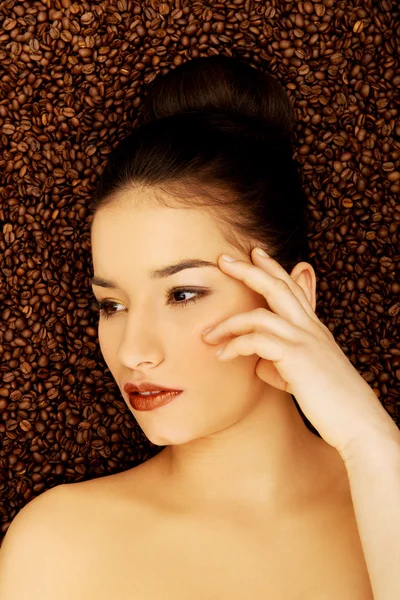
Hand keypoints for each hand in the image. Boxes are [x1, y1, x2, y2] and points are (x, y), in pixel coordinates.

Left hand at [202, 248, 398, 462]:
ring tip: (207, 335)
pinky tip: (222, 358)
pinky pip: (256, 341)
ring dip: (229, 323)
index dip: (273, 268)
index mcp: (314, 328)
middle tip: (223, 258)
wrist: (358, 423)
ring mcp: (305, 340)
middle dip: (248, 269)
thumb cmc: (331, 403)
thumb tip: (256, 363)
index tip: (255, 253)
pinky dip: (235, 347)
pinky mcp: (297, 357)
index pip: (292, 288)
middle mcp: (311, 328)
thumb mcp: (302, 376)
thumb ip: (279, 363)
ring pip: (260, 314)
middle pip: (277, 286)